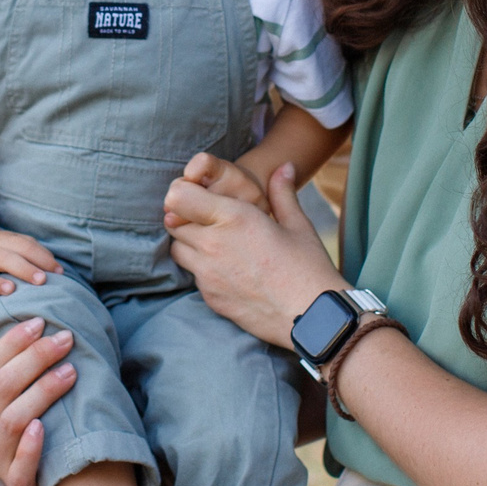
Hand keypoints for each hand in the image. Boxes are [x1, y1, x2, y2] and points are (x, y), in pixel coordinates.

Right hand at [0, 230, 60, 316]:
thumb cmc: (5, 255)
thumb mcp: (19, 247)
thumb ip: (36, 255)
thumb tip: (59, 272)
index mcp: (2, 241)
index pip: (23, 245)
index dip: (41, 257)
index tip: (58, 272)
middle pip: (2, 257)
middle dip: (22, 268)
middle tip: (41, 280)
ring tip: (10, 290)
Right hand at [0, 315, 76, 485]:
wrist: (51, 475)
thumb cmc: (26, 425)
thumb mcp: (2, 399)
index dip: (12, 342)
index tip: (41, 322)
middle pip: (2, 388)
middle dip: (34, 358)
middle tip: (64, 339)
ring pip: (13, 419)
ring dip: (42, 392)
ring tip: (71, 371)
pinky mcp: (16, 484)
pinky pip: (21, 466)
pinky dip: (31, 446)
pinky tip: (44, 427)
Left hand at [163, 163, 343, 346]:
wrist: (313, 318)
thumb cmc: (308, 268)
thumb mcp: (298, 225)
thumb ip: (283, 193)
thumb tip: (285, 166)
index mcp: (234, 218)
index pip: (179, 197)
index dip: (184, 194)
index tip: (199, 196)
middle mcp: (213, 244)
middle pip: (173, 222)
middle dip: (185, 217)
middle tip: (209, 219)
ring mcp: (208, 274)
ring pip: (177, 250)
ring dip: (189, 243)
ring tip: (217, 244)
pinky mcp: (210, 298)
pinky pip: (193, 276)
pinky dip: (202, 269)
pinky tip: (227, 269)